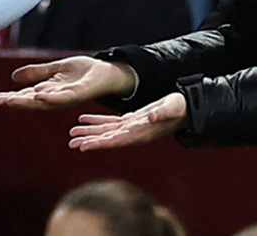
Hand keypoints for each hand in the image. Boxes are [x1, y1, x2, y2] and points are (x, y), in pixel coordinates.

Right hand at [0, 56, 135, 109]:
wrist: (106, 73)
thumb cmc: (82, 73)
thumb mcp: (56, 69)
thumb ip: (37, 73)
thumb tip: (14, 78)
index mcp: (49, 91)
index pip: (26, 95)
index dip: (12, 97)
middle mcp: (55, 97)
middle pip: (32, 101)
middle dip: (15, 101)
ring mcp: (67, 97)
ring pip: (44, 101)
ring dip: (27, 101)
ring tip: (11, 100)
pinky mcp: (79, 93)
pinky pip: (63, 96)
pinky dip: (50, 97)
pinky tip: (39, 95)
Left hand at [66, 93, 187, 151]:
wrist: (184, 109)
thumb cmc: (179, 109)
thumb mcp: (172, 108)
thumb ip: (162, 113)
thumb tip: (152, 117)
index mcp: (140, 133)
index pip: (116, 140)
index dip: (100, 143)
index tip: (84, 147)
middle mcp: (133, 134)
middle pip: (107, 139)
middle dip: (89, 140)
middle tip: (71, 143)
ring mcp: (131, 128)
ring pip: (105, 131)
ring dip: (89, 132)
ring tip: (72, 133)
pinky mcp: (130, 120)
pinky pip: (110, 122)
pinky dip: (96, 121)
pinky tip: (83, 119)